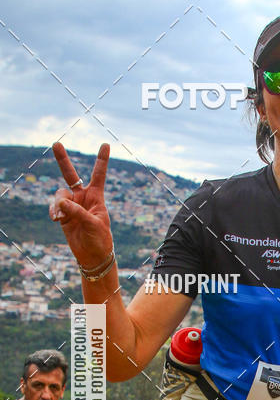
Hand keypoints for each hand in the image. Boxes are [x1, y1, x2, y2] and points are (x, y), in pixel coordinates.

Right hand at [50, 142, 112, 269]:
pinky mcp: (63, 214)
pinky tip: (57, 219)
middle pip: (70, 175)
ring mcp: (71, 205)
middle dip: (62, 159)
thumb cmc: (99, 239)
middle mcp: (83, 197)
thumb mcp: (93, 224)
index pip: (99, 174)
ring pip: (59, 195)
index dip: (101, 159)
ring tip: (60, 217)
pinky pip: (54, 206)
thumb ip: (77, 212)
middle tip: (56, 143)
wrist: (92, 255)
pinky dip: (54, 211)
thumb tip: (61, 203)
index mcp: (96, 197)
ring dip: (58, 204)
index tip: (105, 144)